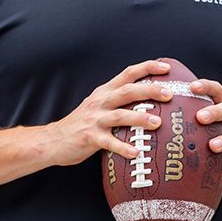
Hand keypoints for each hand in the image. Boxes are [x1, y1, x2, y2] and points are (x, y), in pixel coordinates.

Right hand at [47, 59, 174, 166]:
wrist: (53, 140)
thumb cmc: (81, 124)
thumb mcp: (98, 105)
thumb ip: (118, 101)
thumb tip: (148, 101)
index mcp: (105, 92)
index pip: (128, 73)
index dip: (147, 68)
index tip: (166, 67)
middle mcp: (100, 102)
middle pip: (128, 91)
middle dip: (150, 90)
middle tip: (169, 94)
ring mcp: (94, 119)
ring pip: (120, 115)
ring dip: (140, 118)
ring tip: (157, 123)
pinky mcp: (90, 137)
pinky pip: (109, 142)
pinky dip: (123, 147)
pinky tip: (136, 153)